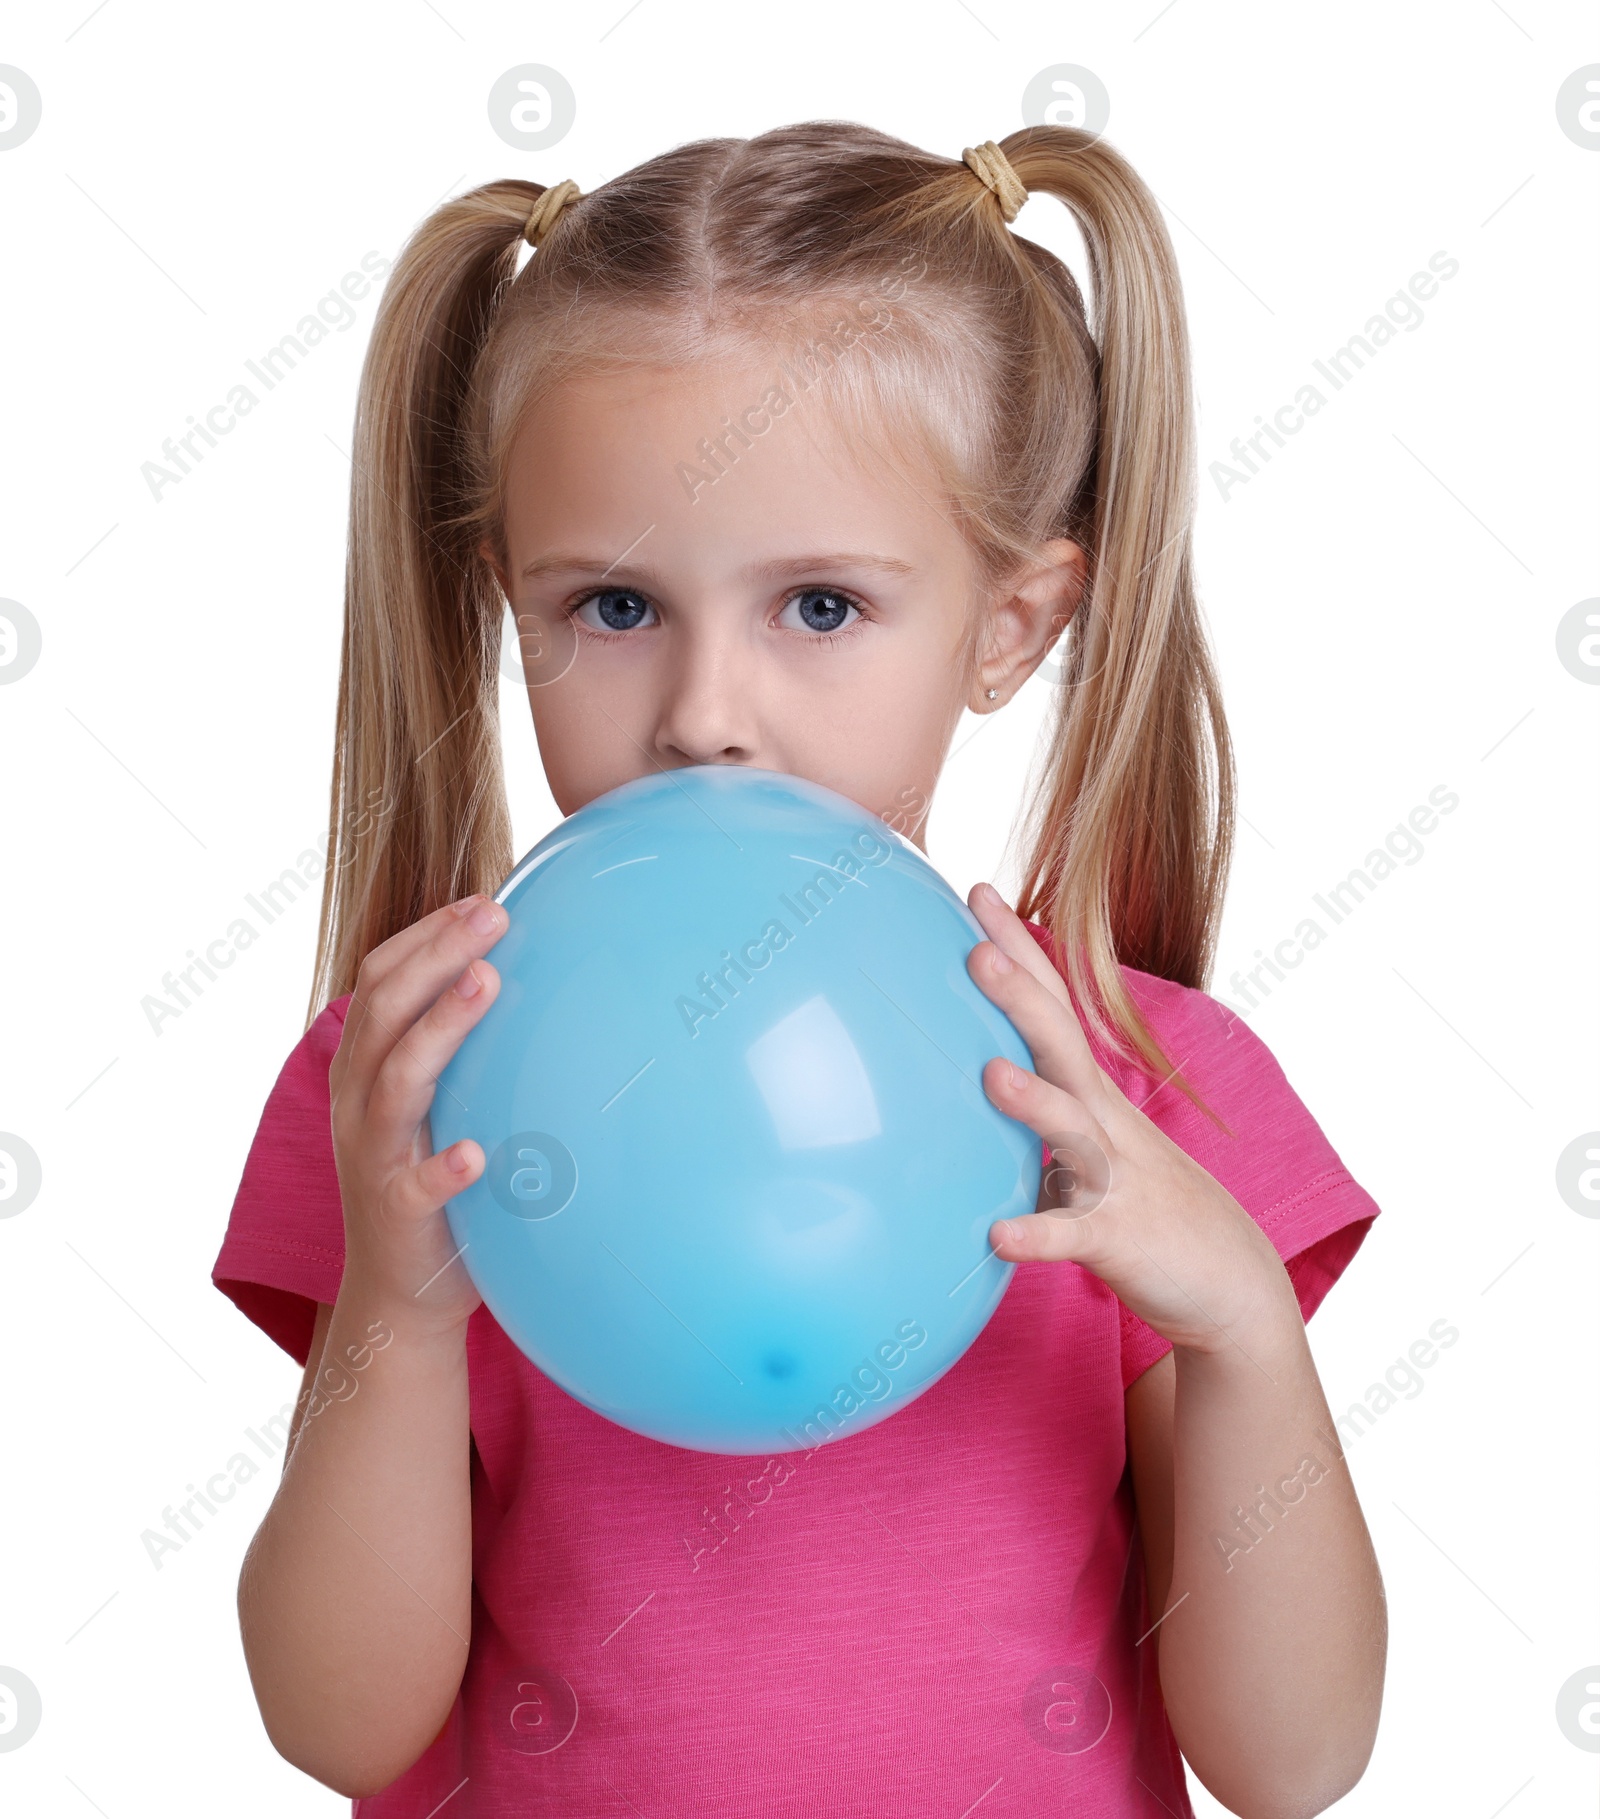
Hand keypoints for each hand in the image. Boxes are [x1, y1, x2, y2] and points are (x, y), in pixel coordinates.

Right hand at [328, 894, 507, 1334]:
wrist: (399, 1292)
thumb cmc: (431, 1178)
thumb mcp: (437, 1101)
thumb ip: (461, 1047)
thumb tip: (527, 978)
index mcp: (364, 1067)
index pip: (379, 980)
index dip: (424, 935)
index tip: (483, 900)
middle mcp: (358, 1103)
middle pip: (385, 1012)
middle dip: (436, 955)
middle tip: (494, 916)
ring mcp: (373, 1157)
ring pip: (396, 1080)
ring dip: (442, 1028)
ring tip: (488, 982)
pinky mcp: (398, 1214)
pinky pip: (416, 1188)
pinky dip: (443, 1168)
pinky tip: (475, 1152)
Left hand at [966, 882, 1299, 1355]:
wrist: (1233, 1285)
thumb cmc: (1144, 1206)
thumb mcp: (1087, 1148)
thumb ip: (1035, 1116)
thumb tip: (971, 1082)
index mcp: (1091, 1093)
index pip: (1051, 1003)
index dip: (1018, 948)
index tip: (977, 888)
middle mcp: (1105, 1121)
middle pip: (1061, 1046)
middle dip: (1022, 995)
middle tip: (975, 948)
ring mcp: (1114, 1177)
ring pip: (1072, 1132)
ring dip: (1033, 1103)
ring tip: (989, 1075)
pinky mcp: (1118, 1237)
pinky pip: (1073, 1235)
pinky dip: (1037, 1233)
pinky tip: (997, 1235)